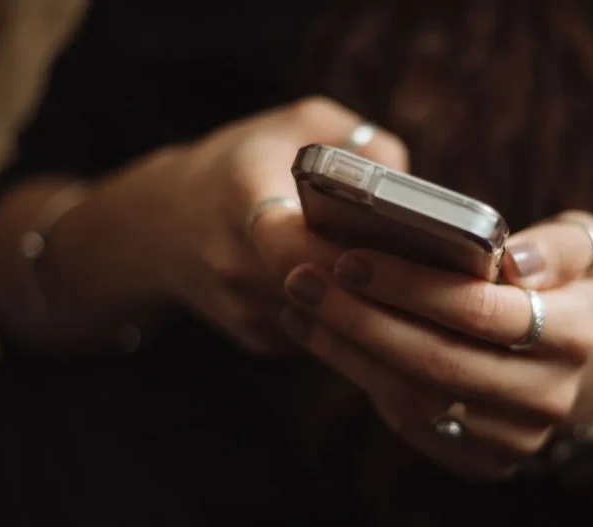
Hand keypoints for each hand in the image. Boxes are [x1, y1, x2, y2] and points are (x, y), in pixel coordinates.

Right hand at [88, 96, 407, 352]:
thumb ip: (357, 141)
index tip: (400, 243)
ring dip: (371, 305)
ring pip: (329, 320)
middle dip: (377, 282)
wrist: (161, 223)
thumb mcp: (296, 124)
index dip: (349, 252)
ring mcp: (244, 311)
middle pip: (324, 290)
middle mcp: (235, 263)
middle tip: (431, 269)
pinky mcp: (257, 340)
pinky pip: (320, 335)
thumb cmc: (242, 163)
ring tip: (417, 282)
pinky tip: (377, 295)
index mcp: (240, 199)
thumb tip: (412, 186)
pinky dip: (351, 317)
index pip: (295, 244)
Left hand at [279, 210, 592, 478]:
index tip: (351, 258)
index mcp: (574, 334)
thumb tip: (514, 261)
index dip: (411, 286)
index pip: (482, 311)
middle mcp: (548, 394)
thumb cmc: (558, 287)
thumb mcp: (584, 251)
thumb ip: (561, 245)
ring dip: (347, 348)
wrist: (563, 362)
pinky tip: (320, 335)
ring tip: (301, 303)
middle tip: (304, 278)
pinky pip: (408, 421)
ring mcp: (513, 436)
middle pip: (438, 360)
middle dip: (361, 317)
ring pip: (414, 397)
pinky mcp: (480, 460)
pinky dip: (357, 375)